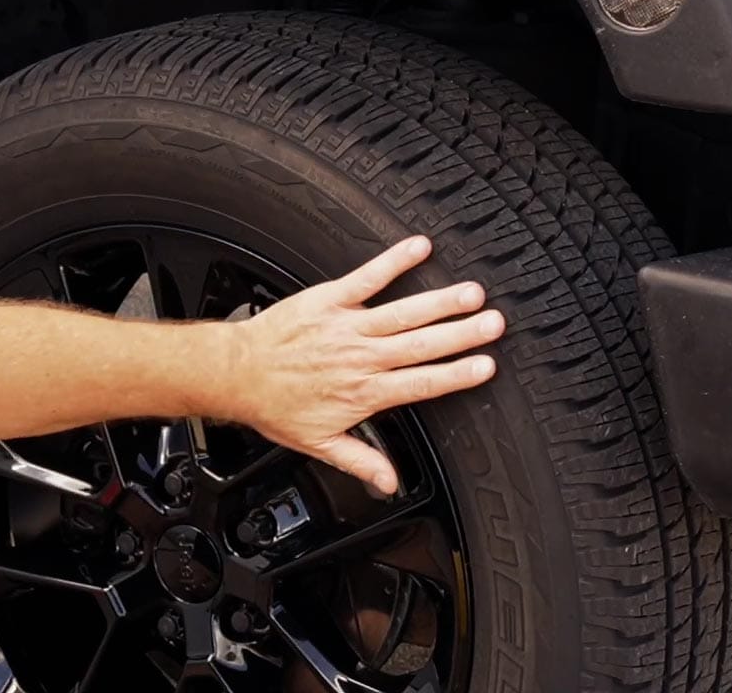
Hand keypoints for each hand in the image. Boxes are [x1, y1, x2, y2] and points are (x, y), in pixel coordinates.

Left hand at [232, 235, 503, 495]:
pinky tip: (420, 248)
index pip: (422, 384)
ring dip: (440, 302)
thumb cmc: (276, 406)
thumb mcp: (319, 444)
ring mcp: (347, 326)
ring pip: (403, 313)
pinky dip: (393, 262)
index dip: (457, 375)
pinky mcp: (329, 300)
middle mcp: (361, 358)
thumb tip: (390, 484)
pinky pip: (367, 278)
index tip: (487, 366)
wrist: (237, 373)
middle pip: (421, 346)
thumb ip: (361, 461)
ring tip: (472, 292)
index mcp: (365, 392)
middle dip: (461, 334)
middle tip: (495, 324)